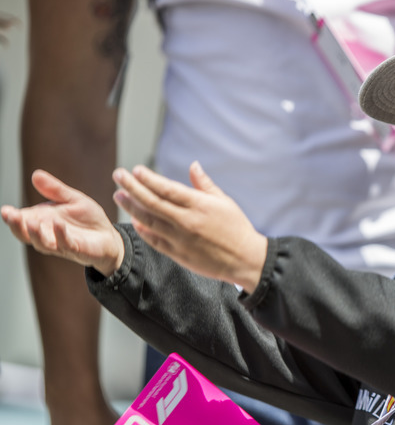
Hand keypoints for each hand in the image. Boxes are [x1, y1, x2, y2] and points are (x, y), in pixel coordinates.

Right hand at [1, 169, 123, 275]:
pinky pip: (66, 244)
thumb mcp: (72, 199)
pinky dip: (61, 234)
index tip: (5, 210)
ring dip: (35, 233)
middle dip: (17, 226)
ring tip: (31, 222)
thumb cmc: (88, 219)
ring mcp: (60, 244)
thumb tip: (36, 174)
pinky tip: (58, 224)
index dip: (12, 217)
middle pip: (26, 234)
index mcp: (42, 221)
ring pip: (42, 243)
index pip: (22, 221)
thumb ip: (55, 190)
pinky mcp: (76, 249)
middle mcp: (47, 234)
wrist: (109, 235)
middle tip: (10, 216)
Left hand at [112, 162, 266, 291]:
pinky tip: (135, 221)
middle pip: (152, 202)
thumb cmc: (237, 227)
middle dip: (132, 187)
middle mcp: (187, 221)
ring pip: (149, 220)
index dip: (149, 179)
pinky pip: (155, 240)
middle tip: (118, 175)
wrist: (245, 259)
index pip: (167, 189)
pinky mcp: (178, 254)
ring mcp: (180, 239)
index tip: (135, 169)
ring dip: (131, 207)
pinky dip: (143, 230)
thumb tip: (193, 165)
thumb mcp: (225, 201)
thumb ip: (204, 184)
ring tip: (119, 196)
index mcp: (199, 205)